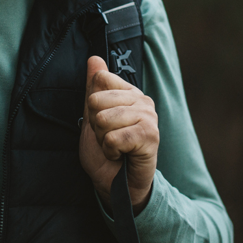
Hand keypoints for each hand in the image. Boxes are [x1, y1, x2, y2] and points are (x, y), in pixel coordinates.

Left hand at [78, 56, 158, 212]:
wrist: (116, 184)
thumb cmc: (106, 152)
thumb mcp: (92, 118)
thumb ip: (94, 89)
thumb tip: (94, 58)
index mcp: (129, 92)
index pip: (100, 79)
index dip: (92, 105)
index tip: (102, 122)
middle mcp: (142, 100)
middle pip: (97, 100)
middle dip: (96, 125)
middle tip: (109, 137)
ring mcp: (149, 116)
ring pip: (104, 119)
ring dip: (104, 139)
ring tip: (115, 147)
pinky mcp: (151, 135)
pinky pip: (115, 138)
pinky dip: (111, 150)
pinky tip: (121, 154)